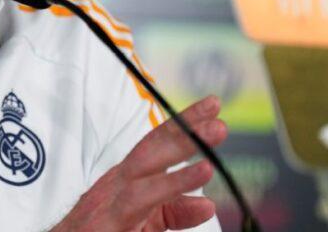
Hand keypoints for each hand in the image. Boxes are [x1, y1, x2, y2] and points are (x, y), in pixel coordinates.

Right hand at [51, 95, 227, 231]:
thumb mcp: (147, 223)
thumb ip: (175, 212)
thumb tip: (206, 203)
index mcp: (127, 178)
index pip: (156, 145)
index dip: (182, 124)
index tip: (209, 108)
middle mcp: (119, 180)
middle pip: (153, 144)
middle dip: (184, 124)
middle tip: (215, 108)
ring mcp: (113, 195)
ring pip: (149, 162)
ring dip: (182, 145)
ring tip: (213, 131)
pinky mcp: (112, 216)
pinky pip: (145, 195)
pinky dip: (173, 182)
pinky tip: (199, 172)